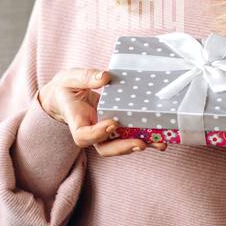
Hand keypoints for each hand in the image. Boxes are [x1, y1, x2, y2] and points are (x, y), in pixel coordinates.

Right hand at [38, 67, 166, 154]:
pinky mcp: (115, 129)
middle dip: (124, 147)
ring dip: (141, 145)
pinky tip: (161, 136)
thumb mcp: (71, 78)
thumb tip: (105, 76)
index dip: (98, 133)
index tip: (113, 123)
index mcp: (76, 121)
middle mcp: (91, 131)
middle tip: (141, 143)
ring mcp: (104, 132)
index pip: (84, 136)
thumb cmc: (66, 88)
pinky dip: (145, 137)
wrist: (64, 97)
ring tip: (160, 143)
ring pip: (120, 145)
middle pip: (105, 148)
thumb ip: (86, 77)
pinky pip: (129, 136)